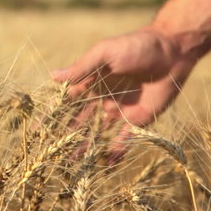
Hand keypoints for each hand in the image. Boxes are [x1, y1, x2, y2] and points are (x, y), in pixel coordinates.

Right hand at [50, 25, 195, 163]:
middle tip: (53, 154)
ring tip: (75, 164)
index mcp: (91, 82)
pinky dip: (116, 151)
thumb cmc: (136, 45)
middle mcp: (103, 98)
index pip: (67, 102)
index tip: (38, 131)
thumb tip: (52, 76)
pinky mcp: (139, 119)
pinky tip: (107, 165)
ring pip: (99, 132)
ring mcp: (120, 110)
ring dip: (88, 147)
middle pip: (81, 121)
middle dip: (68, 137)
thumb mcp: (105, 53)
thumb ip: (82, 67)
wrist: (172, 51)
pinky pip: (125, 138)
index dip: (53, 115)